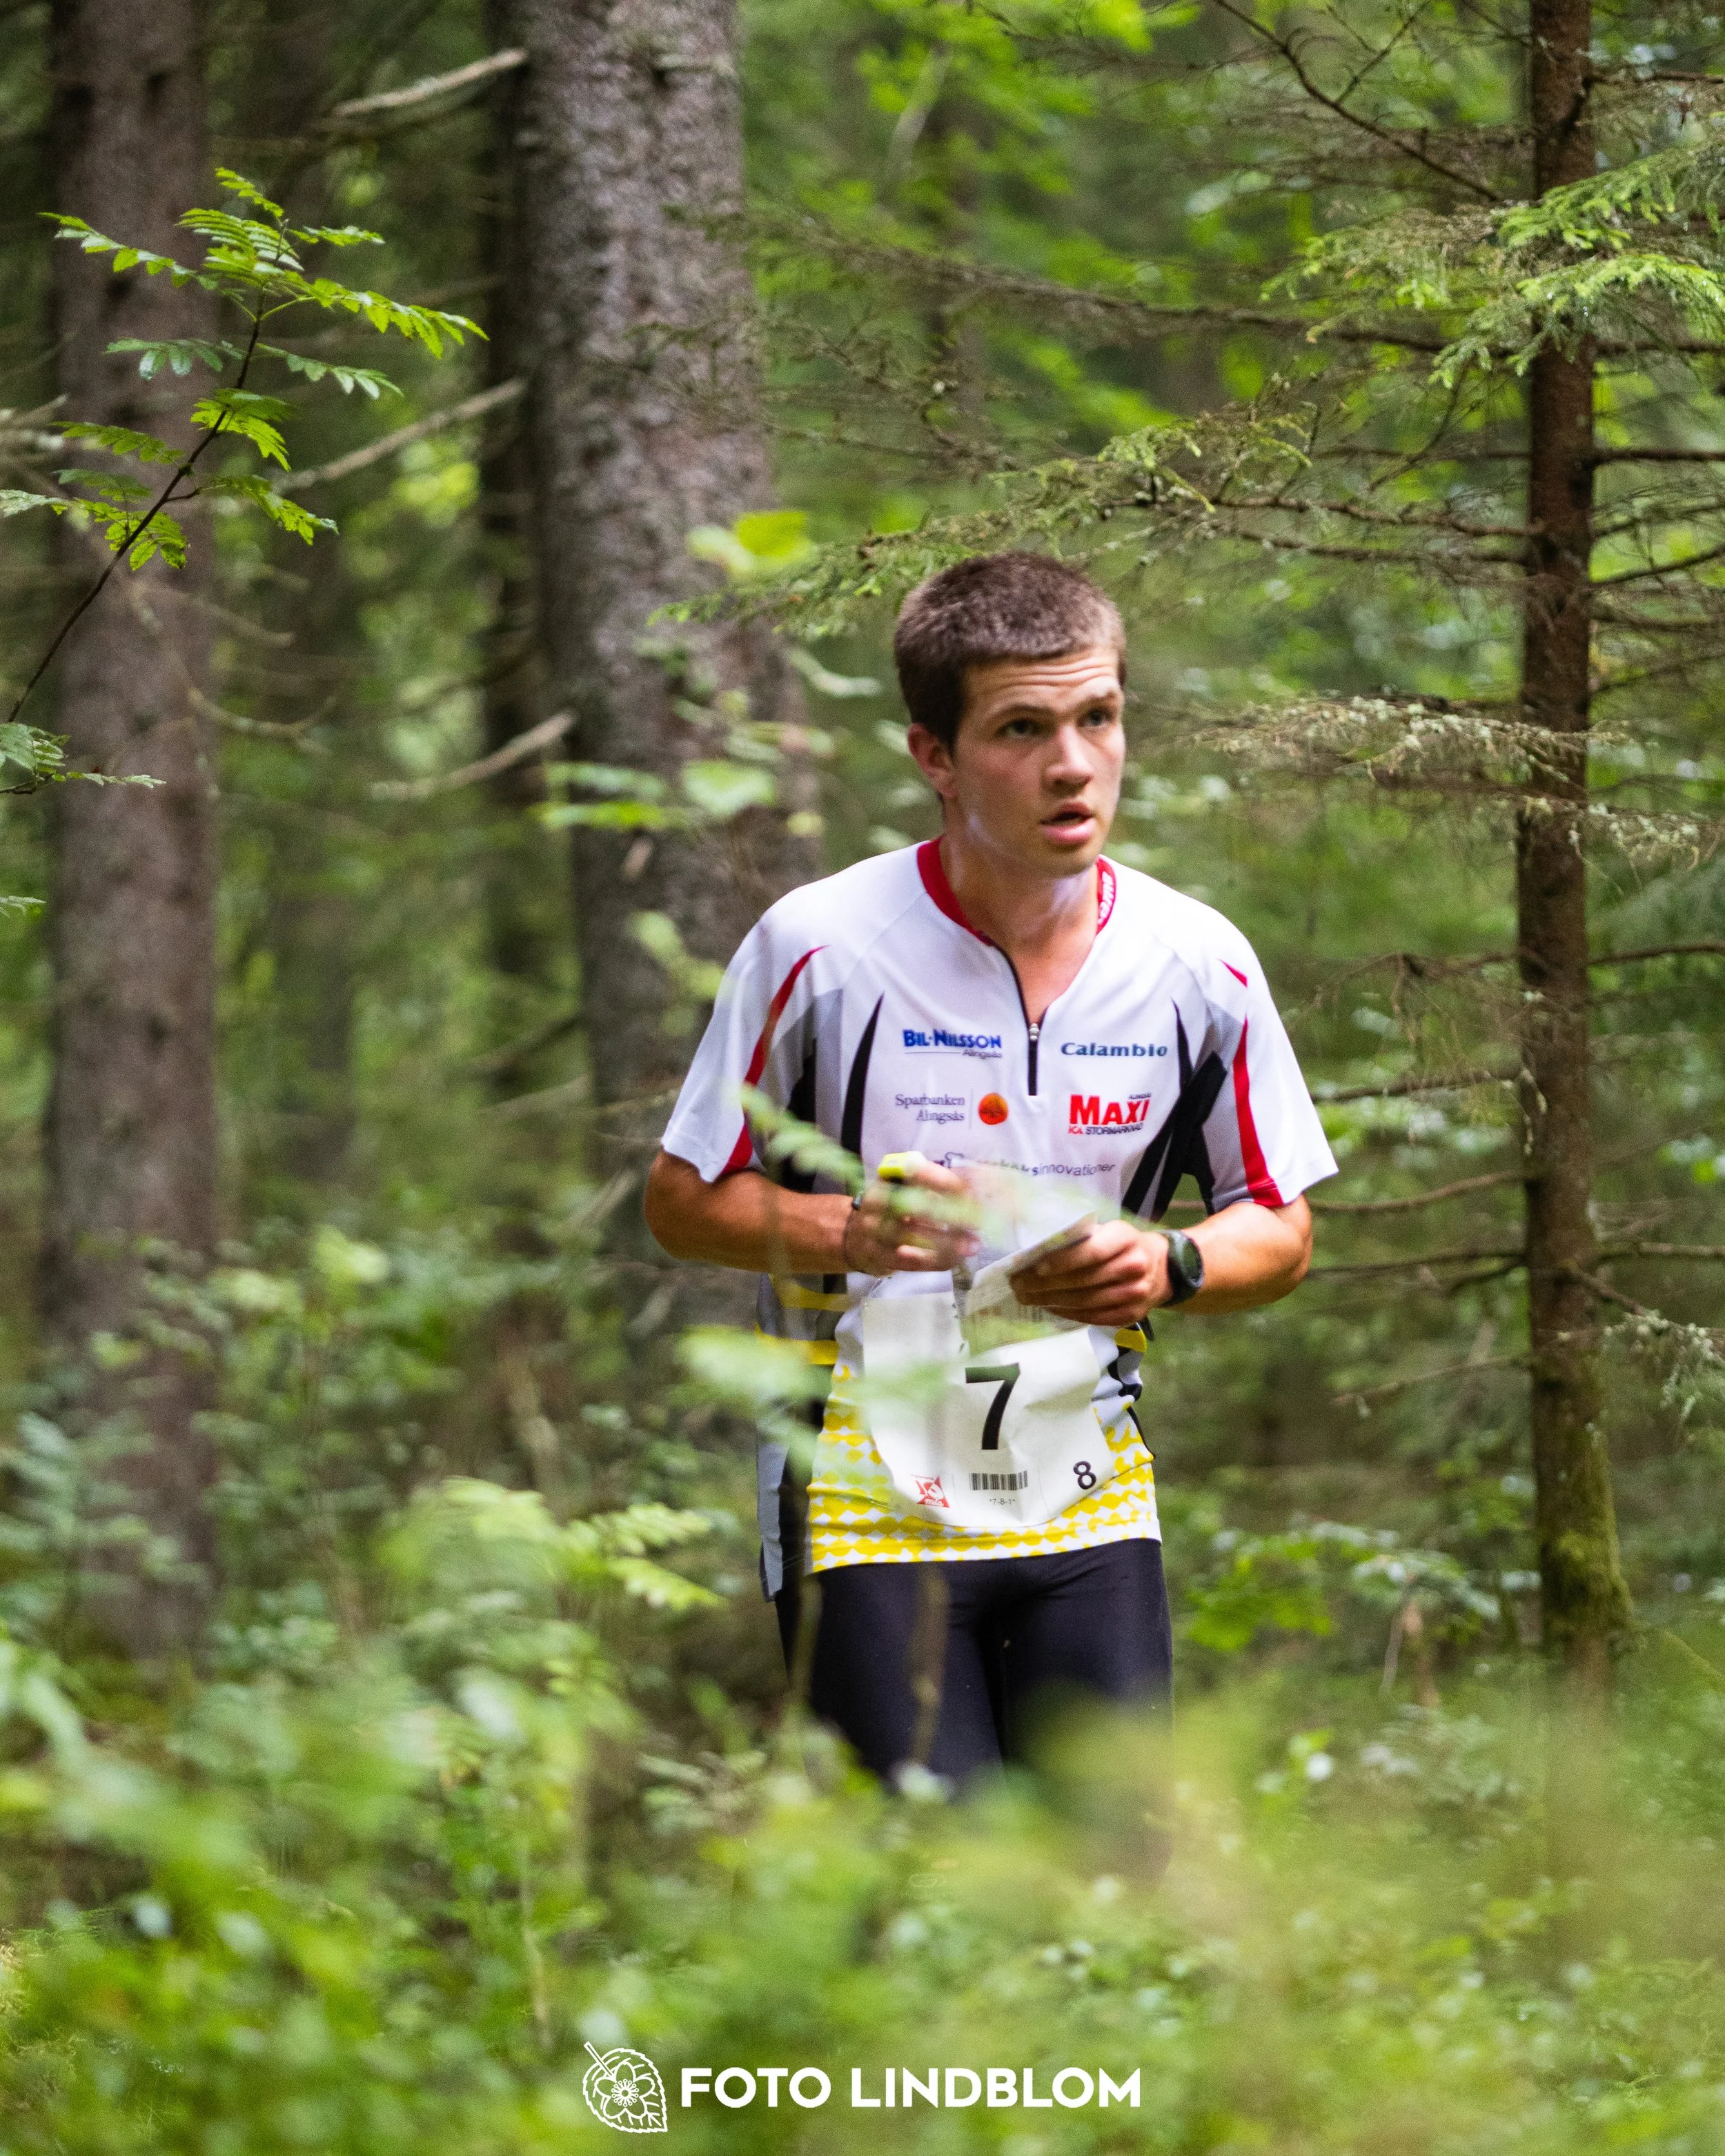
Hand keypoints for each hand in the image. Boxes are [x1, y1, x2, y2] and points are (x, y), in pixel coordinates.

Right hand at [843, 1161, 978, 1275]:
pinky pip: (911, 1261)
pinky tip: (955, 1259)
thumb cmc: (889, 1210)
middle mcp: (878, 1202)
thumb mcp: (903, 1190)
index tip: (971, 1192)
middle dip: (951, 1213)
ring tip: (973, 1245)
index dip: (946, 1182)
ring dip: (948, 1242)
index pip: (917, 1173)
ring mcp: (875, 1231)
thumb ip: (932, 1189)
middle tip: (979, 1221)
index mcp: (887, 1179)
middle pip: (917, 1205)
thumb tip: (973, 1196)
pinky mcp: (878, 1256)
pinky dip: (936, 1261)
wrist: (850, 1237)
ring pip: (915, 1236)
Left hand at [1009, 1220, 1168, 1326]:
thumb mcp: (1108, 1231)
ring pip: (1085, 1302)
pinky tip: (1049, 1307)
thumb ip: (1080, 1237)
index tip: (1036, 1266)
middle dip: (1045, 1284)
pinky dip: (1067, 1313)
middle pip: (1083, 1280)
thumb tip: (1037, 1247)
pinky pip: (1093, 1317)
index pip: (1092, 1251)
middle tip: (1018, 1285)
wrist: (1161, 1268)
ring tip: (1027, 1297)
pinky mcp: (1131, 1315)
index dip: (1063, 1261)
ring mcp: (1136, 1294)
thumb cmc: (1122, 1245)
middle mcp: (1134, 1266)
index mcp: (1126, 1238)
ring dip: (1051, 1301)